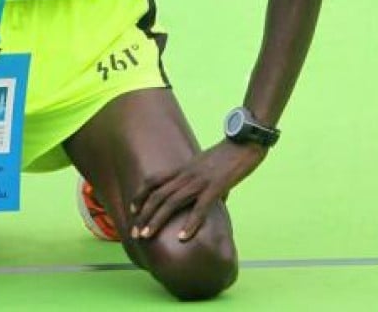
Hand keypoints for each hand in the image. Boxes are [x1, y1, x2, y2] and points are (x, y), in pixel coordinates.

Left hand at [129, 140, 266, 241]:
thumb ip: (206, 184)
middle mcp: (186, 174)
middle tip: (134, 233)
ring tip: (146, 235)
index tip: (132, 210)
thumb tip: (217, 201)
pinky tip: (182, 237)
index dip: (140, 195)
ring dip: (157, 220)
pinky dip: (190, 223)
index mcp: (183, 168)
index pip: (153, 180)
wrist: (245, 140)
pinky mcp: (216, 186)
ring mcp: (200, 180)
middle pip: (158, 195)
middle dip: (143, 215)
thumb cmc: (230, 155)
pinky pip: (200, 207)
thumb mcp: (208, 167)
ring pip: (172, 201)